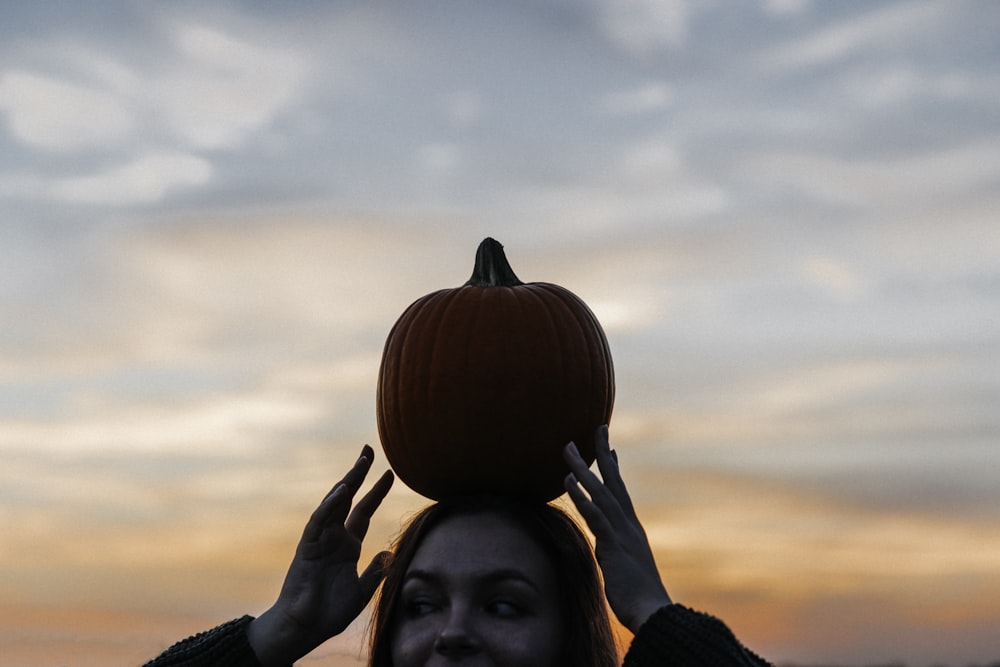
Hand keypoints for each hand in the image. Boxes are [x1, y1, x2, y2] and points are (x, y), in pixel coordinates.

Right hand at [247, 445, 393, 665]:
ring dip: (347, 483)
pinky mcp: (307, 547)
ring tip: (361, 463)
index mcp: (348, 546)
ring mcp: (320, 540)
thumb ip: (375, 572)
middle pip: (348, 499)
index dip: (376, 492)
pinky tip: (342, 491)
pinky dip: (329, 505)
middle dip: (359, 475)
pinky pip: (319, 522)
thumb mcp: (361, 592)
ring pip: (333, 504)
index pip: (364, 512)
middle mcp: (334, 537)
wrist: (304, 628)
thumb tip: (389, 553)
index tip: (389, 473)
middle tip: (369, 450)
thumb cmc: (329, 612)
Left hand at [563, 426, 671, 633]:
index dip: (614, 469)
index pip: (621, 492)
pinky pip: (595, 516)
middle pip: (613, 482)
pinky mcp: (613, 546)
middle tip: (596, 428)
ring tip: (567, 449)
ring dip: (583, 469)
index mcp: (631, 529)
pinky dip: (582, 496)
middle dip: (603, 454)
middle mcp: (628, 525)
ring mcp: (621, 533)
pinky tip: (568, 481)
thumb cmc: (639, 596)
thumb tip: (609, 549)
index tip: (610, 448)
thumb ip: (617, 553)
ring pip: (601, 493)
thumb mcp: (626, 568)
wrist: (653, 613)